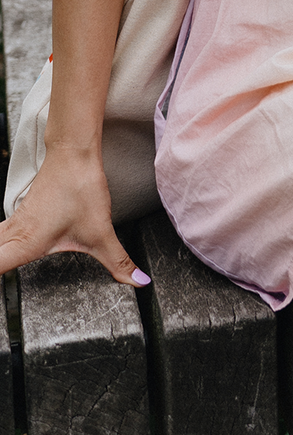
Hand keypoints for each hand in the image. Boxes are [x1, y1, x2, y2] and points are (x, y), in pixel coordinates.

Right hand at [0, 148, 147, 287]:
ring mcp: (14, 222)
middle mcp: (13, 235)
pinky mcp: (21, 213)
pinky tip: (5, 247)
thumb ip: (118, 261)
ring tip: (4, 263)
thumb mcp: (101, 233)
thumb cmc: (81, 189)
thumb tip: (137, 281)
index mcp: (25, 245)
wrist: (74, 153)